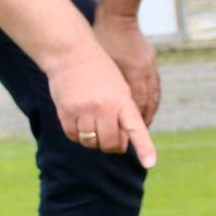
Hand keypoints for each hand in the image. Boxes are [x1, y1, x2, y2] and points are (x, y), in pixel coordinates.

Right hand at [48, 47, 156, 168]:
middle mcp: (103, 107)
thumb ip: (123, 114)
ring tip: (95, 126)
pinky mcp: (66, 112)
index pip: (136, 128)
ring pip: (91, 143)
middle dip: (113, 145)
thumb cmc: (99, 71)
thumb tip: (122, 144)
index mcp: (121, 100)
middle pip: (110, 143)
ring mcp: (83, 110)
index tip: (150, 163)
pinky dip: (78, 136)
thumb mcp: (119, 88)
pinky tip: (81, 123)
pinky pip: (74, 137)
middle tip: (114, 138)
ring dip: (94, 141)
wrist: (71, 53)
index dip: (144, 147)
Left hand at [92, 12, 160, 124]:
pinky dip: (152, 96)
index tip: (131, 132)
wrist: (118, 16)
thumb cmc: (104, 38)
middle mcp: (145, 71)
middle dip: (145, 118)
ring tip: (145, 121)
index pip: (138, 103)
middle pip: (149, 101)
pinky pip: (155, 84)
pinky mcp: (151, 59)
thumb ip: (108, 84)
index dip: (136, 119)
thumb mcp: (102, 63)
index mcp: (134, 72)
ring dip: (150, 108)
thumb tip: (108, 107)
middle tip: (140, 131)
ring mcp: (150, 65)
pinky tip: (148, 102)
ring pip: (155, 93)